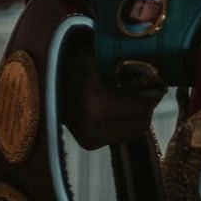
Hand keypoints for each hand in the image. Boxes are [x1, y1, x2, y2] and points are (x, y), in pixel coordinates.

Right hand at [57, 33, 164, 149]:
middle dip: (145, 106)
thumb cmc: (72, 62)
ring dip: (136, 116)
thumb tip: (158, 73)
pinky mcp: (88, 144)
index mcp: (96, 105)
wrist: (42, 82)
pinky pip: (120, 136)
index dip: (152, 96)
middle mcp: (93, 127)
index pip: (142, 109)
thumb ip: (127, 65)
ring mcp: (90, 138)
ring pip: (132, 133)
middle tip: (143, 90)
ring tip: (128, 98)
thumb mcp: (98, 56)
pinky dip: (123, 123)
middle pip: (141, 123)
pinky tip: (115, 108)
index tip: (154, 84)